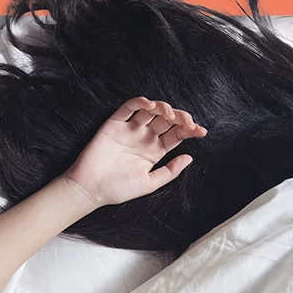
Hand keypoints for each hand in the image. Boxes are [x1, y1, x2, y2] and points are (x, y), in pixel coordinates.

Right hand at [62, 97, 206, 208]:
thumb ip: (169, 171)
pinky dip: (139, 102)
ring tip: (168, 114)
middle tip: (188, 122)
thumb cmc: (118, 189)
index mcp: (155, 151)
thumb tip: (189, 157)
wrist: (91, 189)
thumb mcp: (149, 183)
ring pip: (150, 111)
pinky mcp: (114, 124)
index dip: (190, 130)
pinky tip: (149, 104)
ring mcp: (130, 129)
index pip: (177, 135)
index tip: (201, 131)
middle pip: (167, 120)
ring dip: (162, 108)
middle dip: (180, 117)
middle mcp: (144, 137)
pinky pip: (128, 108)